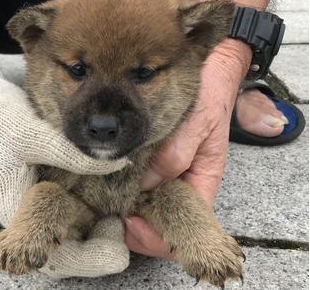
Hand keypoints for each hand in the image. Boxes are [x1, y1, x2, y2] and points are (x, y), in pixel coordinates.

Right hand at [0, 45, 129, 276]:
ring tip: (121, 215)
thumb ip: (74, 155)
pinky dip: (90, 204)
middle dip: (98, 245)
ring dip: (96, 227)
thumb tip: (120, 164)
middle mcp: (24, 213)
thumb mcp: (33, 135)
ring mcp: (33, 199)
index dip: (88, 260)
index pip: (53, 258)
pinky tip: (109, 193)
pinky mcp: (41, 184)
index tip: (118, 251)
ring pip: (68, 229)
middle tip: (123, 226)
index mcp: (14, 210)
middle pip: (65, 248)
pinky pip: (68, 205)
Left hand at [124, 40, 250, 258]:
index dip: (157, 237)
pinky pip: (139, 180)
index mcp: (202, 182)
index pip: (184, 226)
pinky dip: (122, 186)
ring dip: (125, 208)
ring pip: (147, 203)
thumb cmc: (210, 97)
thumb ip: (175, 155)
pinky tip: (103, 180)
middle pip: (160, 220)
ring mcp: (168, 172)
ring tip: (98, 203)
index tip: (130, 224)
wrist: (211, 71)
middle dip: (133, 226)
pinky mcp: (155, 158)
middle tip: (104, 217)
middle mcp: (184, 182)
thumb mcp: (198, 124)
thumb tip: (144, 184)